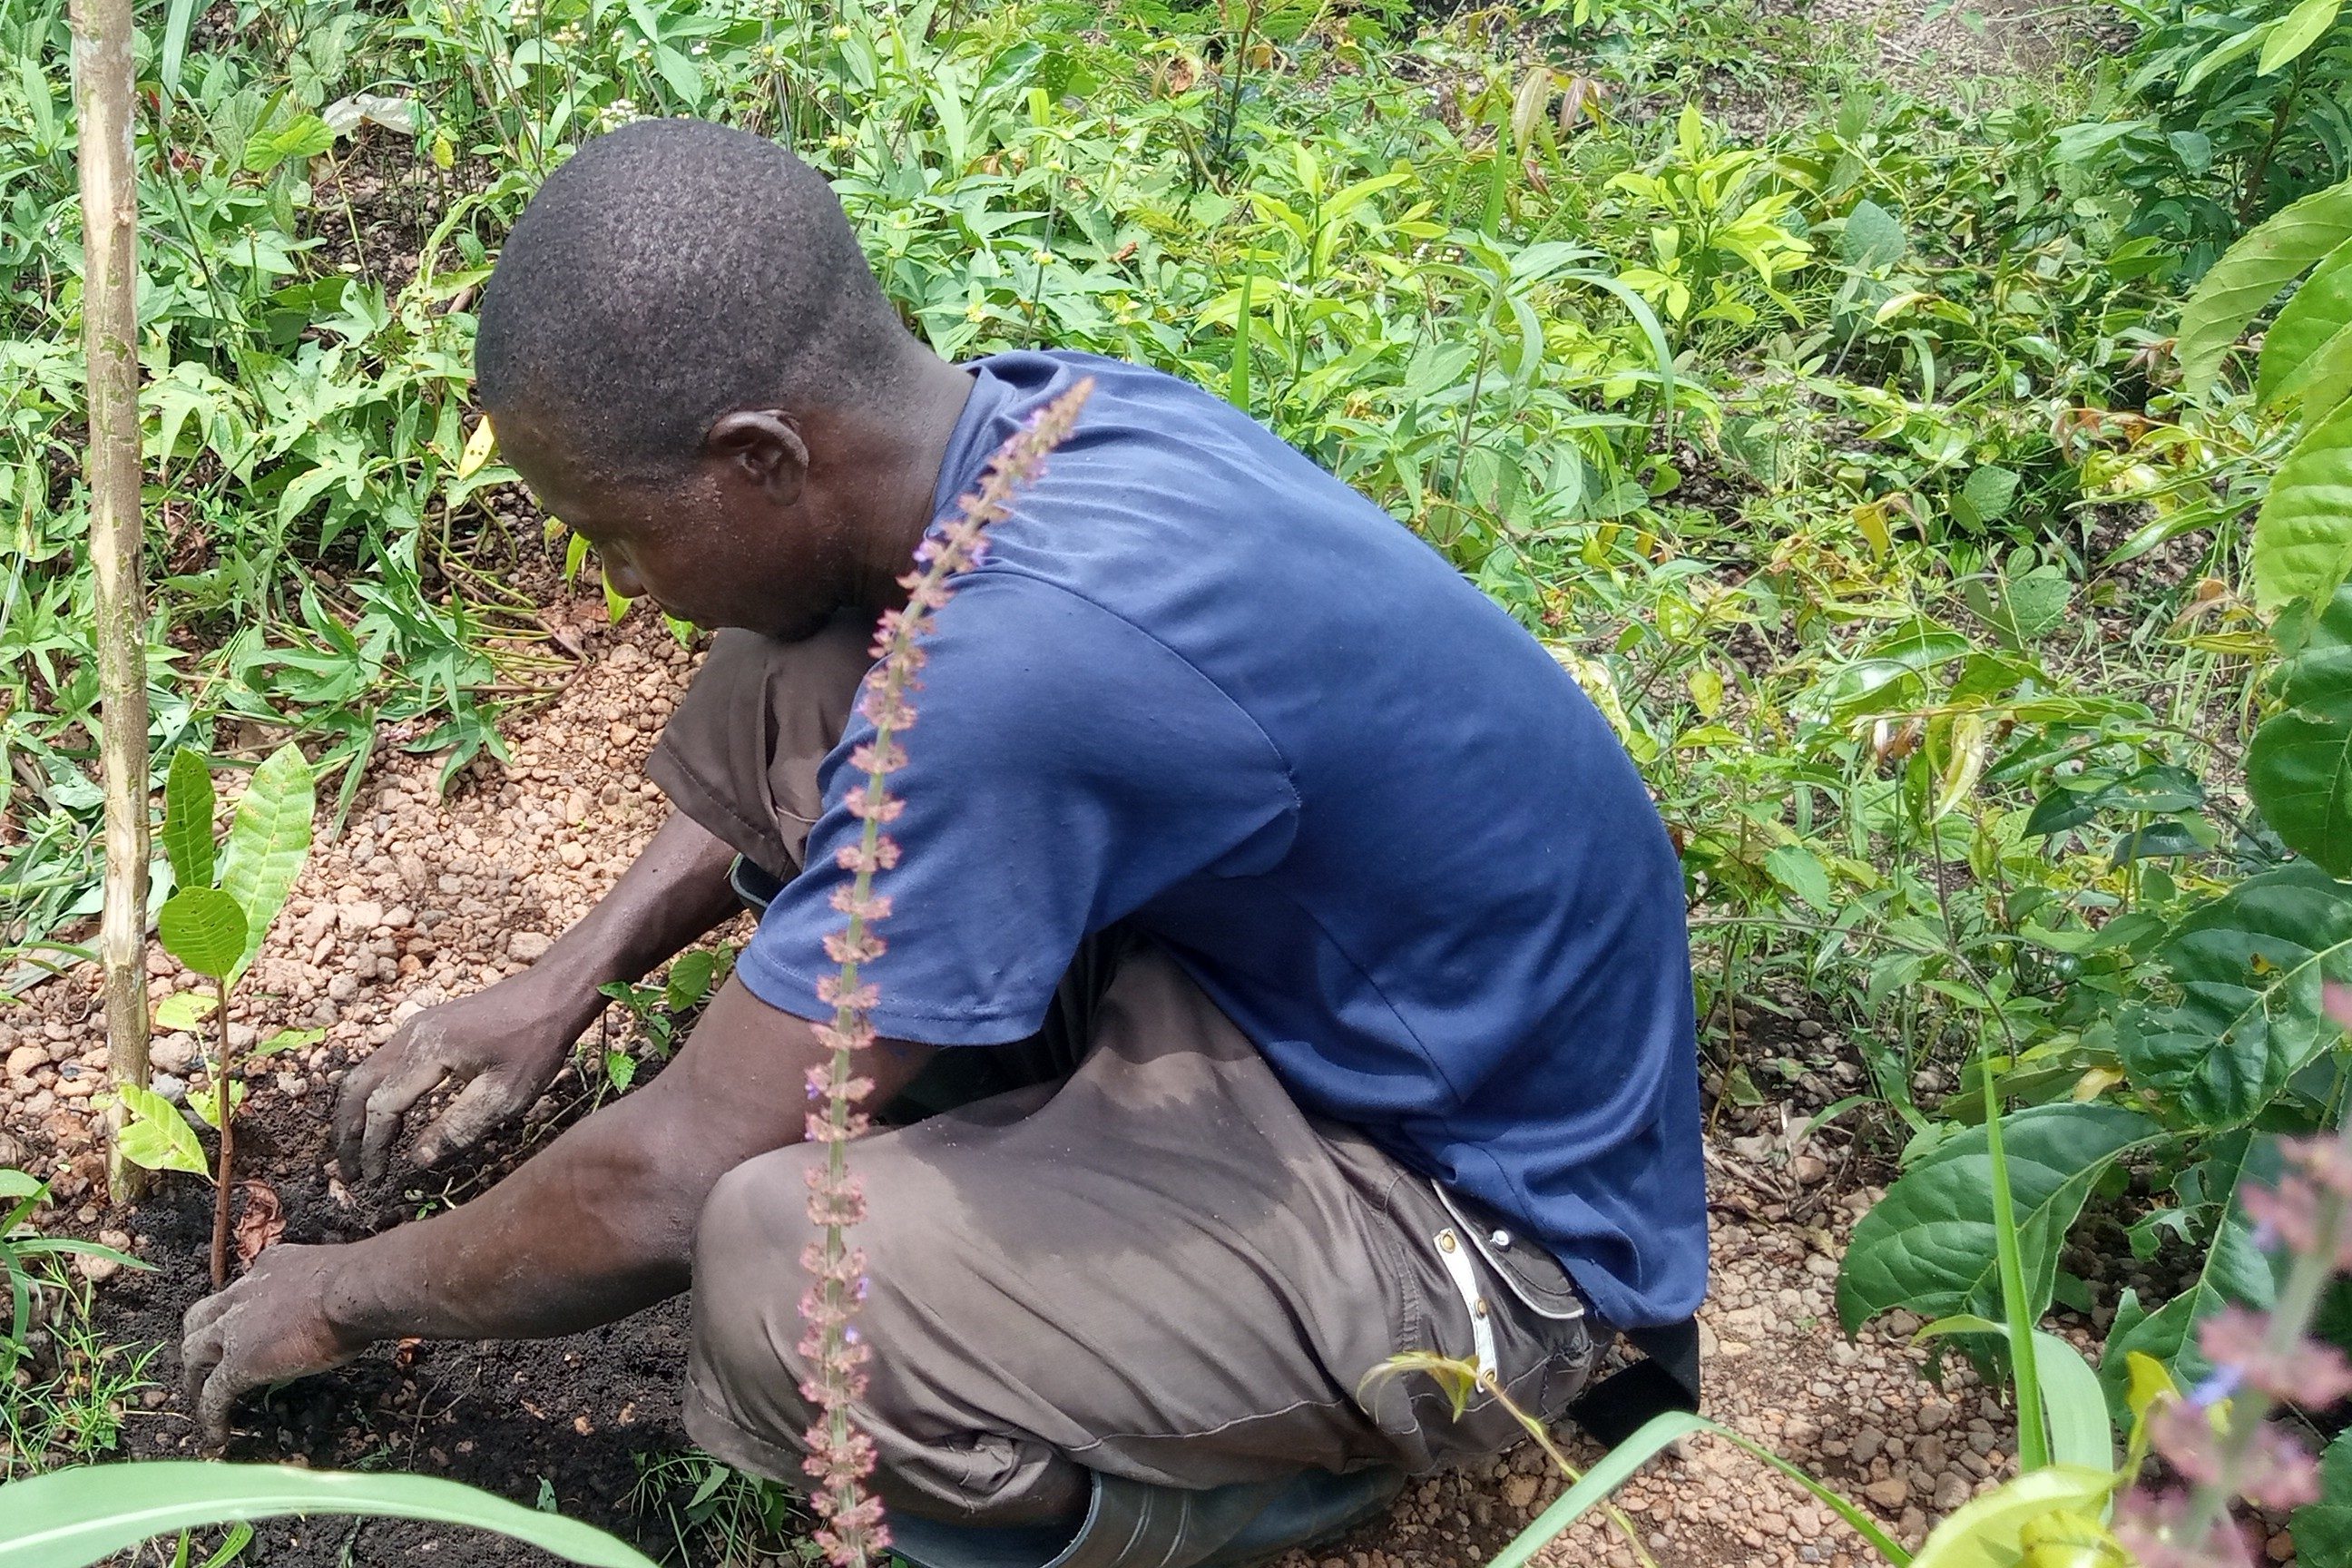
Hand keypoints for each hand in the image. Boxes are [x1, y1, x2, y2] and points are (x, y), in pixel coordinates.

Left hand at [181, 1244, 360, 1448]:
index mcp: (271, 1267)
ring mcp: (235, 1330)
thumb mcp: (334, 1276)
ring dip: (195, 1377)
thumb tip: (346, 1303)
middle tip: (207, 1361)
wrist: (353, 1291)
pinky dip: (211, 1417)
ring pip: (194, 1353)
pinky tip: (216, 1438)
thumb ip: (323, 1289)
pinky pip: (214, 1395)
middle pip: (201, 1317)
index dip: (240, 1306)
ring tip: (201, 1400)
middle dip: (199, 1337)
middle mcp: (244, 1293)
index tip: (249, 1320)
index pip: (242, 1287)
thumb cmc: (360, 1283)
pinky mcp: (238, 1364)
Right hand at [333, 974, 588, 1181]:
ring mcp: (415, 1027)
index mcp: (426, 1051)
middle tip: (348, 1169)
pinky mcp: (425, 1027)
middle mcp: (409, 1036)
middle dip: (347, 1130)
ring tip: (357, 1147)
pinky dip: (373, 1092)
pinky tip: (384, 1115)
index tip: (374, 1177)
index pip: (382, 1107)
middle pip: (358, 1086)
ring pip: (366, 1072)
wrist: (553, 992)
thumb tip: (417, 1159)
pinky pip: (383, 1062)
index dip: (373, 1146)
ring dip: (356, 1111)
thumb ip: (459, 1127)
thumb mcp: (505, 1094)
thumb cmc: (535, 1043)